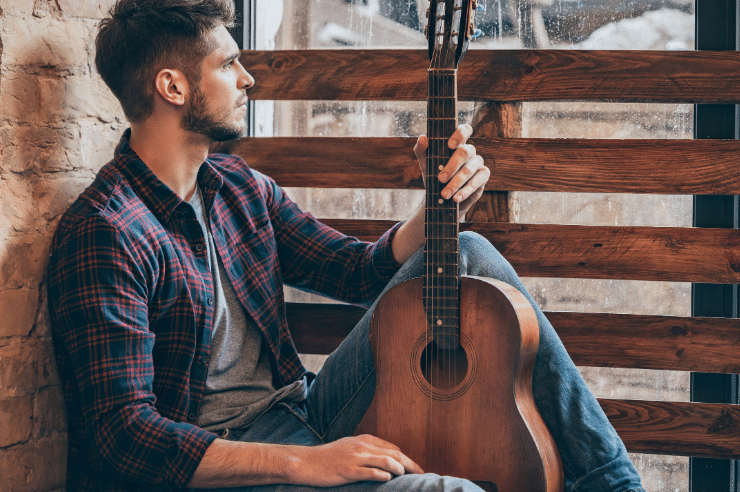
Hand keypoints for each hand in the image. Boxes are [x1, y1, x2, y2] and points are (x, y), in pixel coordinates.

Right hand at [287, 434, 423, 486]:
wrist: (306, 462)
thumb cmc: (327, 457)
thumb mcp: (349, 447)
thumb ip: (366, 450)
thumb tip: (385, 457)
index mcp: (364, 440)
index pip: (392, 448)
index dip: (406, 458)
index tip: (415, 468)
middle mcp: (362, 446)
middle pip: (394, 454)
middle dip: (410, 464)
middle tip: (421, 474)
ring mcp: (356, 458)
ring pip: (386, 461)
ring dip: (400, 470)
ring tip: (406, 477)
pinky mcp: (349, 470)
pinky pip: (371, 473)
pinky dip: (382, 476)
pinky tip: (388, 480)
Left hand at [413, 123, 489, 215]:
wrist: (441, 197)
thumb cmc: (434, 174)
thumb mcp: (425, 163)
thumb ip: (421, 150)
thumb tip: (423, 138)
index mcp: (457, 143)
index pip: (464, 130)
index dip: (460, 134)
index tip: (450, 145)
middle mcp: (470, 151)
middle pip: (465, 152)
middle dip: (451, 166)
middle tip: (440, 179)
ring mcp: (478, 163)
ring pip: (469, 169)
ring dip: (455, 183)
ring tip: (444, 194)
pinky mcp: (483, 176)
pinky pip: (477, 181)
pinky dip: (465, 191)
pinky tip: (456, 198)